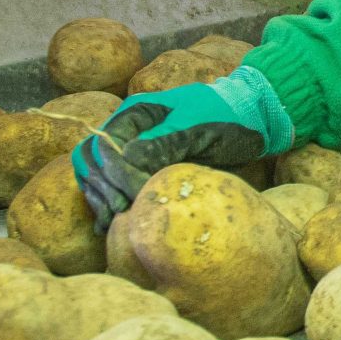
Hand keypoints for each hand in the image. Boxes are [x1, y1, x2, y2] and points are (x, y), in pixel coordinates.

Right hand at [69, 65, 290, 229]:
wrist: (249, 121)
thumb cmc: (227, 119)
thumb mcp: (200, 128)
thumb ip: (165, 142)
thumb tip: (127, 161)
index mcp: (137, 114)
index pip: (105, 145)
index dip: (116, 172)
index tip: (138, 193)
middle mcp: (127, 131)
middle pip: (91, 160)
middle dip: (103, 187)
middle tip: (124, 212)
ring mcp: (130, 151)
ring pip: (94, 175)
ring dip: (101, 199)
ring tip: (115, 223)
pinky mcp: (138, 169)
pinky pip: (109, 186)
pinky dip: (106, 204)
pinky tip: (110, 225)